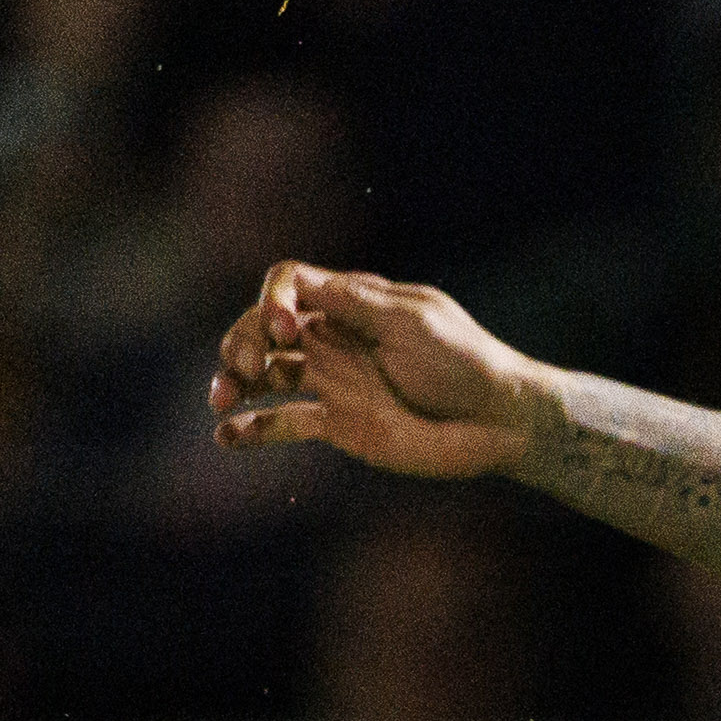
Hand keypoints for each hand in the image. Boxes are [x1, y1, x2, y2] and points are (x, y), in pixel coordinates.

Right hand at [210, 263, 541, 477]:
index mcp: (353, 304)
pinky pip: (286, 422)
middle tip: (245, 369)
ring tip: (220, 400)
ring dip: (235, 382)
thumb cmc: (466, 362)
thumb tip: (300, 284)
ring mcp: (334, 381)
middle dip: (243, 340)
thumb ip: (358, 305)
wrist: (500, 421)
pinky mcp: (340, 424)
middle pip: (265, 327)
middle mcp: (335, 338)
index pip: (290, 283)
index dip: (273, 300)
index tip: (286, 329)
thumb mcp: (416, 321)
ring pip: (266, 373)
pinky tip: (227, 436)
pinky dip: (254, 429)